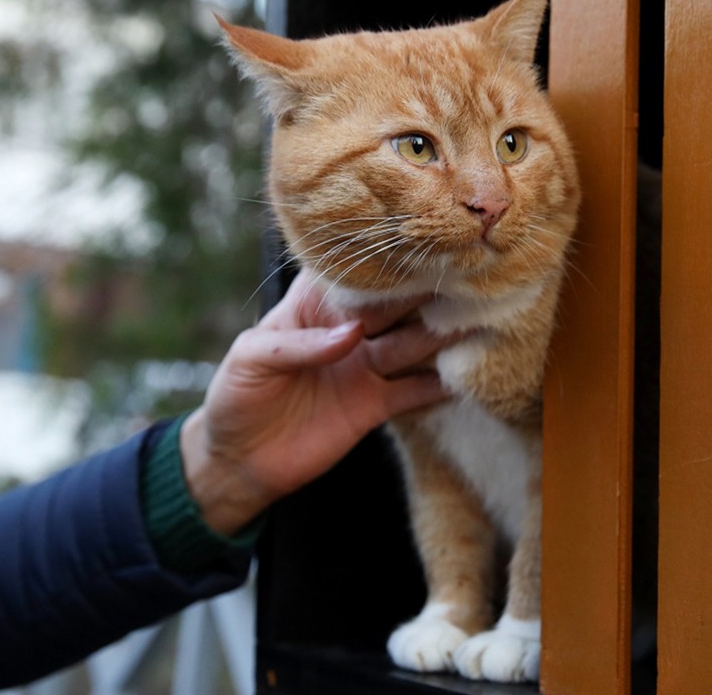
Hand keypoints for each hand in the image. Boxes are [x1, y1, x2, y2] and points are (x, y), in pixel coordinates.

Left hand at [179, 270, 452, 534]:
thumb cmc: (235, 397)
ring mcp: (363, 368)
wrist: (238, 464)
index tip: (418, 248)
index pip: (352, 277)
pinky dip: (440, 385)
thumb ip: (300, 345)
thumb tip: (353, 332)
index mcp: (312, 307)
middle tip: (464, 278)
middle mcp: (346, 331)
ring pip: (411, 345)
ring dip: (441, 335)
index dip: (382, 263)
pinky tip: (468, 373)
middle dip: (424, 294)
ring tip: (476, 318)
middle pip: (393, 308)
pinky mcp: (375, 406)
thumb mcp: (252, 360)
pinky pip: (414, 392)